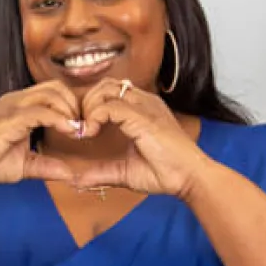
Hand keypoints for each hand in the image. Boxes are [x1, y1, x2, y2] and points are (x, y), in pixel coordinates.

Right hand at [0, 82, 81, 192]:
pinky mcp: (8, 120)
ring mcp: (11, 108)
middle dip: (75, 105)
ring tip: (77, 131)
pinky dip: (59, 119)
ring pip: (51, 94)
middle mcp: (16, 101)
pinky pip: (40, 112)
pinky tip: (69, 132)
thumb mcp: (25, 165)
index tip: (82, 128)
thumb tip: (71, 174)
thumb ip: (48, 166)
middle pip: (56, 87)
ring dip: (70, 111)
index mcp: (19, 106)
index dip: (72, 106)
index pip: (54, 92)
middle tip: (82, 128)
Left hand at [74, 79, 204, 196]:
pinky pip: (110, 106)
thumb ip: (101, 173)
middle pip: (106, 84)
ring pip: (106, 89)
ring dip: (89, 107)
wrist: (189, 178)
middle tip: (82, 128)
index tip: (84, 130)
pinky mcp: (143, 118)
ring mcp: (144, 107)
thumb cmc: (166, 173)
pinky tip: (91, 133)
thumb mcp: (125, 172)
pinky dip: (95, 116)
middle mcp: (144, 102)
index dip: (92, 106)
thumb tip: (76, 181)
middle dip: (87, 102)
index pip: (110, 91)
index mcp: (142, 109)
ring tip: (87, 129)